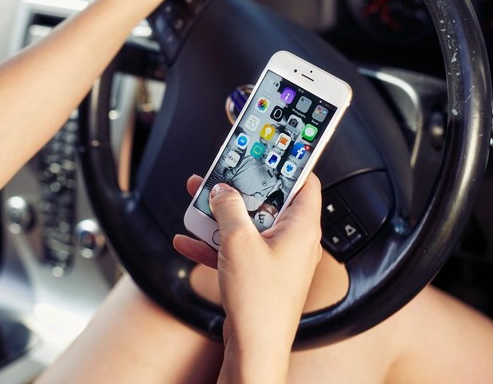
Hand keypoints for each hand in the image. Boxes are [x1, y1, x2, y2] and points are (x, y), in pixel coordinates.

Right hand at [173, 174, 322, 382]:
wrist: (255, 347)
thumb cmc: (260, 300)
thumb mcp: (237, 240)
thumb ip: (229, 207)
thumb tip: (223, 190)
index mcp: (301, 227)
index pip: (304, 181)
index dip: (287, 162)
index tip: (271, 147)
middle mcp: (293, 241)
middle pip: (267, 201)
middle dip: (239, 188)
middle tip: (221, 173)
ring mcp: (276, 259)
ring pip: (248, 224)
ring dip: (220, 215)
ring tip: (197, 202)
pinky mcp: (260, 275)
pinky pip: (236, 249)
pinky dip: (214, 243)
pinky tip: (188, 240)